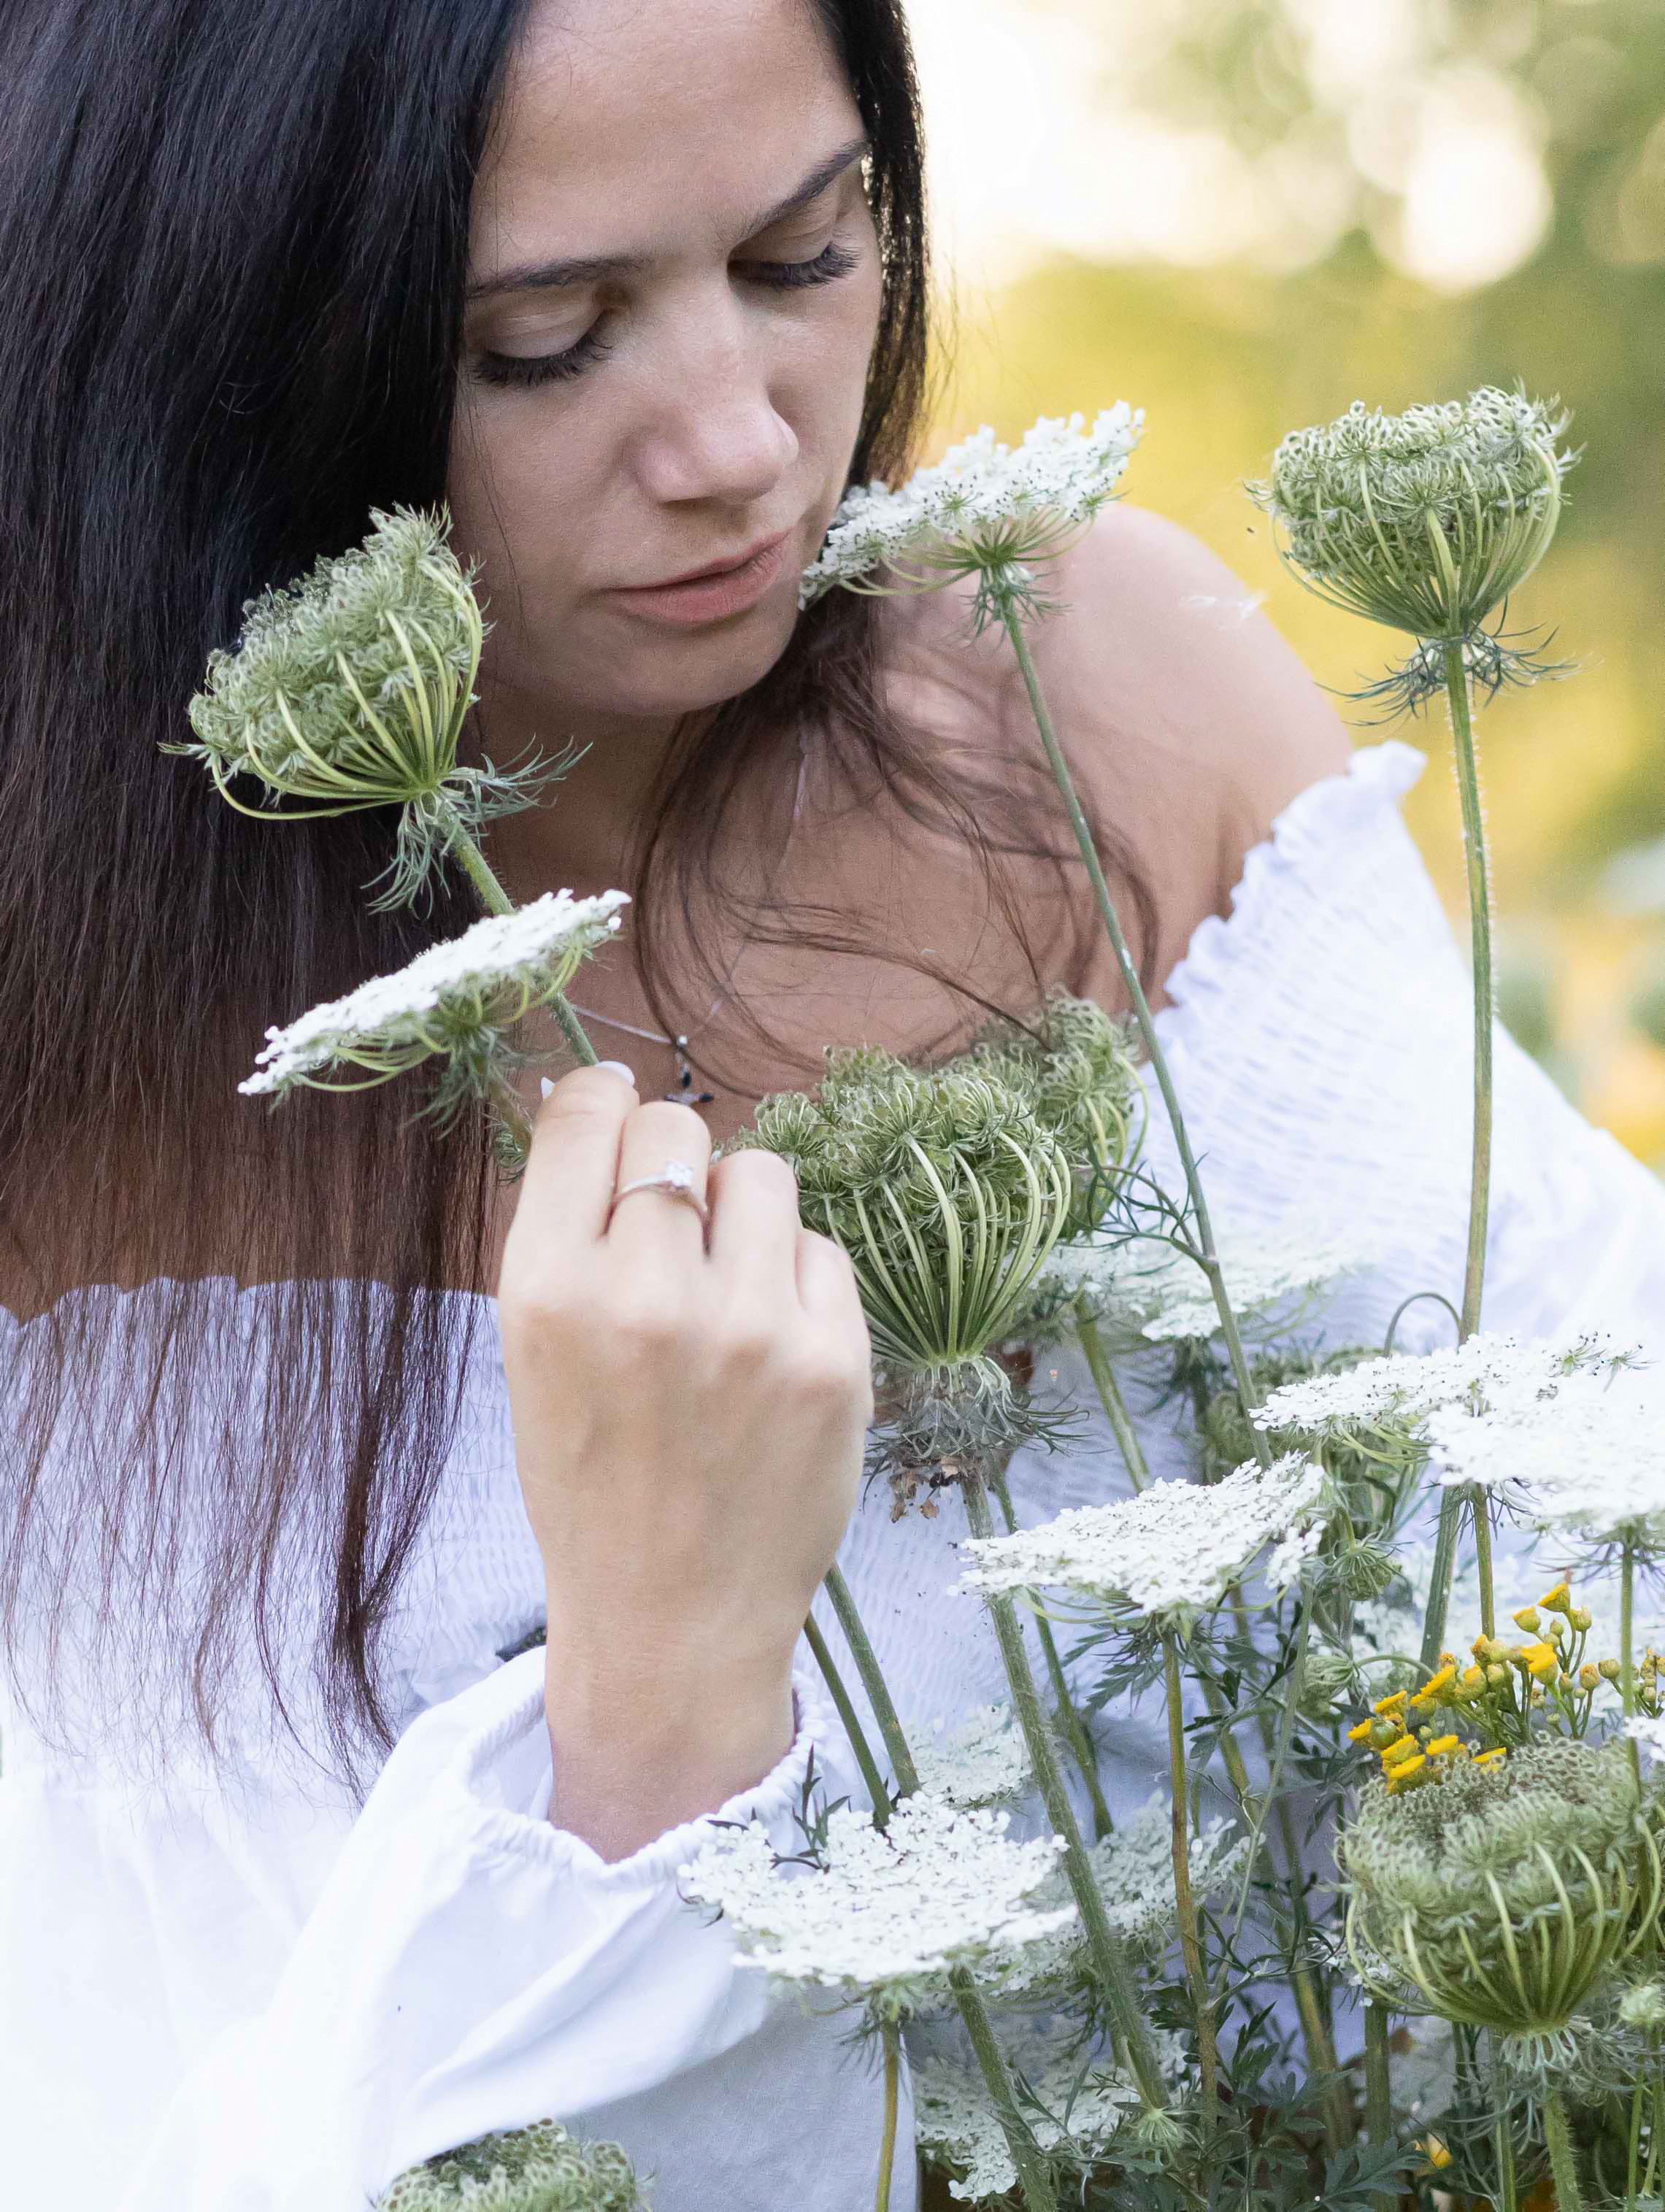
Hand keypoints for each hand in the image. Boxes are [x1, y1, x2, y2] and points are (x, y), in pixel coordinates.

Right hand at [497, 1064, 873, 1856]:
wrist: (672, 1624)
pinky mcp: (835, 1358)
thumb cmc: (592, 1486)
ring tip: (727, 1290)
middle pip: (679, 1127)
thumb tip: (603, 1104)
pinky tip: (770, 1347)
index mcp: (547, 1293)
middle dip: (674, 1162)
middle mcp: (647, 1296)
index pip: (587, 1113)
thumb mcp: (535, 1357)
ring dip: (743, 1216)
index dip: (603, 1102)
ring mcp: (751, 1326)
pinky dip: (797, 1282)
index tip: (615, 1115)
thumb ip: (569, 1235)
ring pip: (763, 1175)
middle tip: (673, 1227)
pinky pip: (822, 1250)